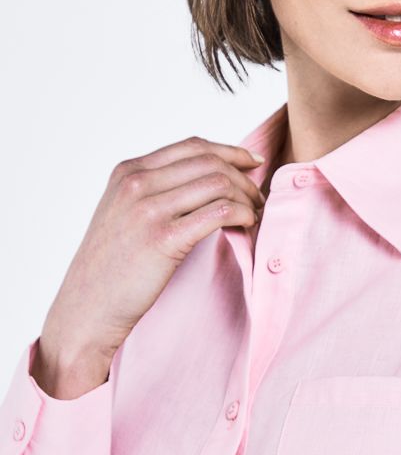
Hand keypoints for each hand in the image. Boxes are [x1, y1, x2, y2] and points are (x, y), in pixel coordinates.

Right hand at [37, 136, 265, 383]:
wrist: (87, 308)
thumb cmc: (111, 268)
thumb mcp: (122, 214)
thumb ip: (154, 192)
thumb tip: (204, 181)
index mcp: (127, 171)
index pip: (191, 146)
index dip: (229, 151)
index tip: (253, 162)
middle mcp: (136, 183)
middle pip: (209, 161)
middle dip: (243, 176)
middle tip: (258, 197)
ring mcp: (148, 209)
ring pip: (218, 182)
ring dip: (247, 196)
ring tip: (255, 214)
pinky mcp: (163, 237)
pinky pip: (219, 211)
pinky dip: (242, 214)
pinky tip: (247, 225)